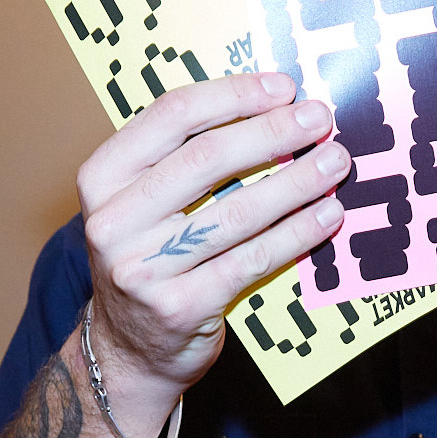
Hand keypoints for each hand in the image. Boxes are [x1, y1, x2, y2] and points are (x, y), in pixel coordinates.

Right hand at [76, 72, 348, 406]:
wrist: (129, 350)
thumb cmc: (150, 258)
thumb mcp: (144, 201)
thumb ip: (185, 156)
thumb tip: (269, 107)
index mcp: (103, 177)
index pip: (171, 116)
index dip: (234, 96)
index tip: (282, 87)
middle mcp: (113, 221)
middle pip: (206, 159)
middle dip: (273, 132)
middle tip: (318, 119)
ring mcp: (143, 268)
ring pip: (237, 212)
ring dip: (297, 182)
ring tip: (334, 163)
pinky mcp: (180, 307)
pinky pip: (253, 260)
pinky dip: (297, 233)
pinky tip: (327, 215)